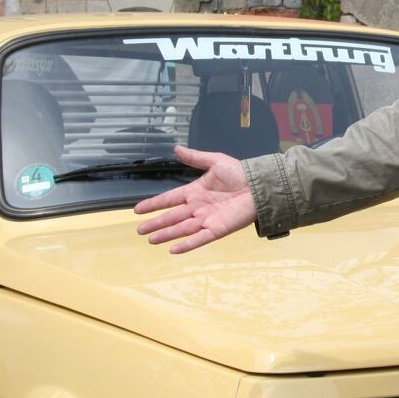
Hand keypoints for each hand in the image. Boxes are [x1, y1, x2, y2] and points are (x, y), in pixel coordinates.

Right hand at [134, 144, 257, 253]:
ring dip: (166, 234)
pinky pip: (200, 238)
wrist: (260, 185)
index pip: (169, 199)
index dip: (154, 204)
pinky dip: (187, 244)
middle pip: (172, 217)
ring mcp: (207, 219)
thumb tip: (177, 148)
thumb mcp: (215, 161)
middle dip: (156, 223)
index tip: (138, 209)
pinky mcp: (218, 229)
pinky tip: (173, 249)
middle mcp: (198, 207)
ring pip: (182, 229)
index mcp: (196, 191)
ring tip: (151, 239)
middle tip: (140, 230)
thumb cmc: (241, 173)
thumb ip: (195, 157)